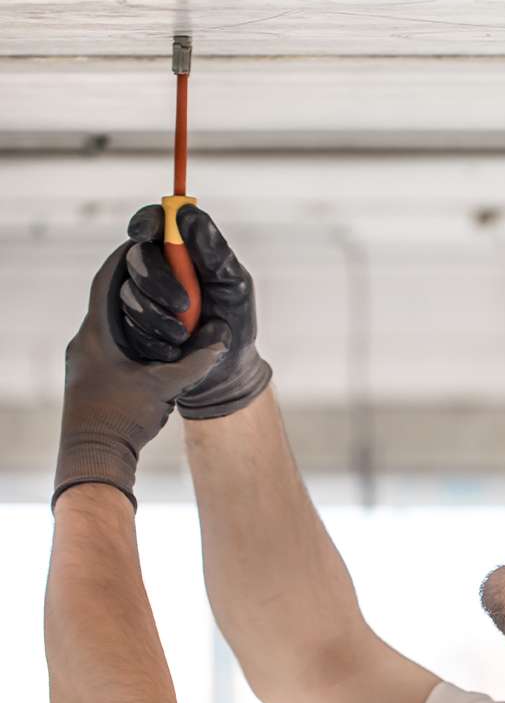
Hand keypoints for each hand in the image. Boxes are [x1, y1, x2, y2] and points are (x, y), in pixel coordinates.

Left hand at [53, 241, 228, 510]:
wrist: (94, 459)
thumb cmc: (123, 421)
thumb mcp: (166, 386)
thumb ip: (195, 360)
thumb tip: (222, 337)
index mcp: (97, 333)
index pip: (109, 278)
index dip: (130, 257)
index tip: (149, 242)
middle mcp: (85, 342)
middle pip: (110, 298)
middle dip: (137, 284)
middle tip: (163, 274)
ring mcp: (84, 361)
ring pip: (110, 323)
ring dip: (135, 313)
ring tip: (163, 309)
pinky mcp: (89, 379)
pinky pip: (111, 346)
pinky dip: (132, 338)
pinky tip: (153, 347)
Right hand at [122, 204, 271, 418]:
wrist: (226, 370)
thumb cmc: (235, 320)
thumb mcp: (233, 284)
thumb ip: (213, 249)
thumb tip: (187, 212)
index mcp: (182, 251)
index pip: (154, 223)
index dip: (145, 223)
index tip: (144, 234)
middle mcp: (158, 269)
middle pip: (136, 258)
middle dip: (156, 280)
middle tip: (183, 304)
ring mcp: (142, 297)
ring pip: (128, 294)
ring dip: (156, 317)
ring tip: (185, 335)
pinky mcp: (132, 326)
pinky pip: (127, 326)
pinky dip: (152, 339)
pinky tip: (173, 350)